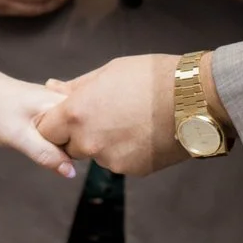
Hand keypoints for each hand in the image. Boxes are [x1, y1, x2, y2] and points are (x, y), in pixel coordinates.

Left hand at [0, 69, 77, 178]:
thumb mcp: (19, 137)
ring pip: (69, 133)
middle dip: (63, 146)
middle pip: (79, 135)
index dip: (70, 151)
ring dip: (55, 141)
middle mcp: (68, 99)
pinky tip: (32, 131)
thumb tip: (71, 172)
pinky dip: (50, 136)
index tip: (44, 148)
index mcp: (64, 103)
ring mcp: (61, 102)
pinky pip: (61, 129)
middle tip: (32, 139)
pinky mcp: (54, 107)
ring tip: (28, 132)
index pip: (84, 137)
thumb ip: (46, 154)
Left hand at [33, 53, 183, 177]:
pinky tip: (146, 133)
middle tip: (106, 115)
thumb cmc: (151, 77)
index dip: (55, 123)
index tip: (68, 116)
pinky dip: (128, 151)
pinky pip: (121, 162)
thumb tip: (51, 87)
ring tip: (132, 120)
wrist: (194, 100)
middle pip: (71, 146)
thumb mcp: (109, 72)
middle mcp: (88, 142)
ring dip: (106, 143)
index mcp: (76, 114)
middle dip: (81, 134)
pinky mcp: (132, 170)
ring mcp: (110, 160)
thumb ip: (76, 87)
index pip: (47, 130)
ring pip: (98, 155)